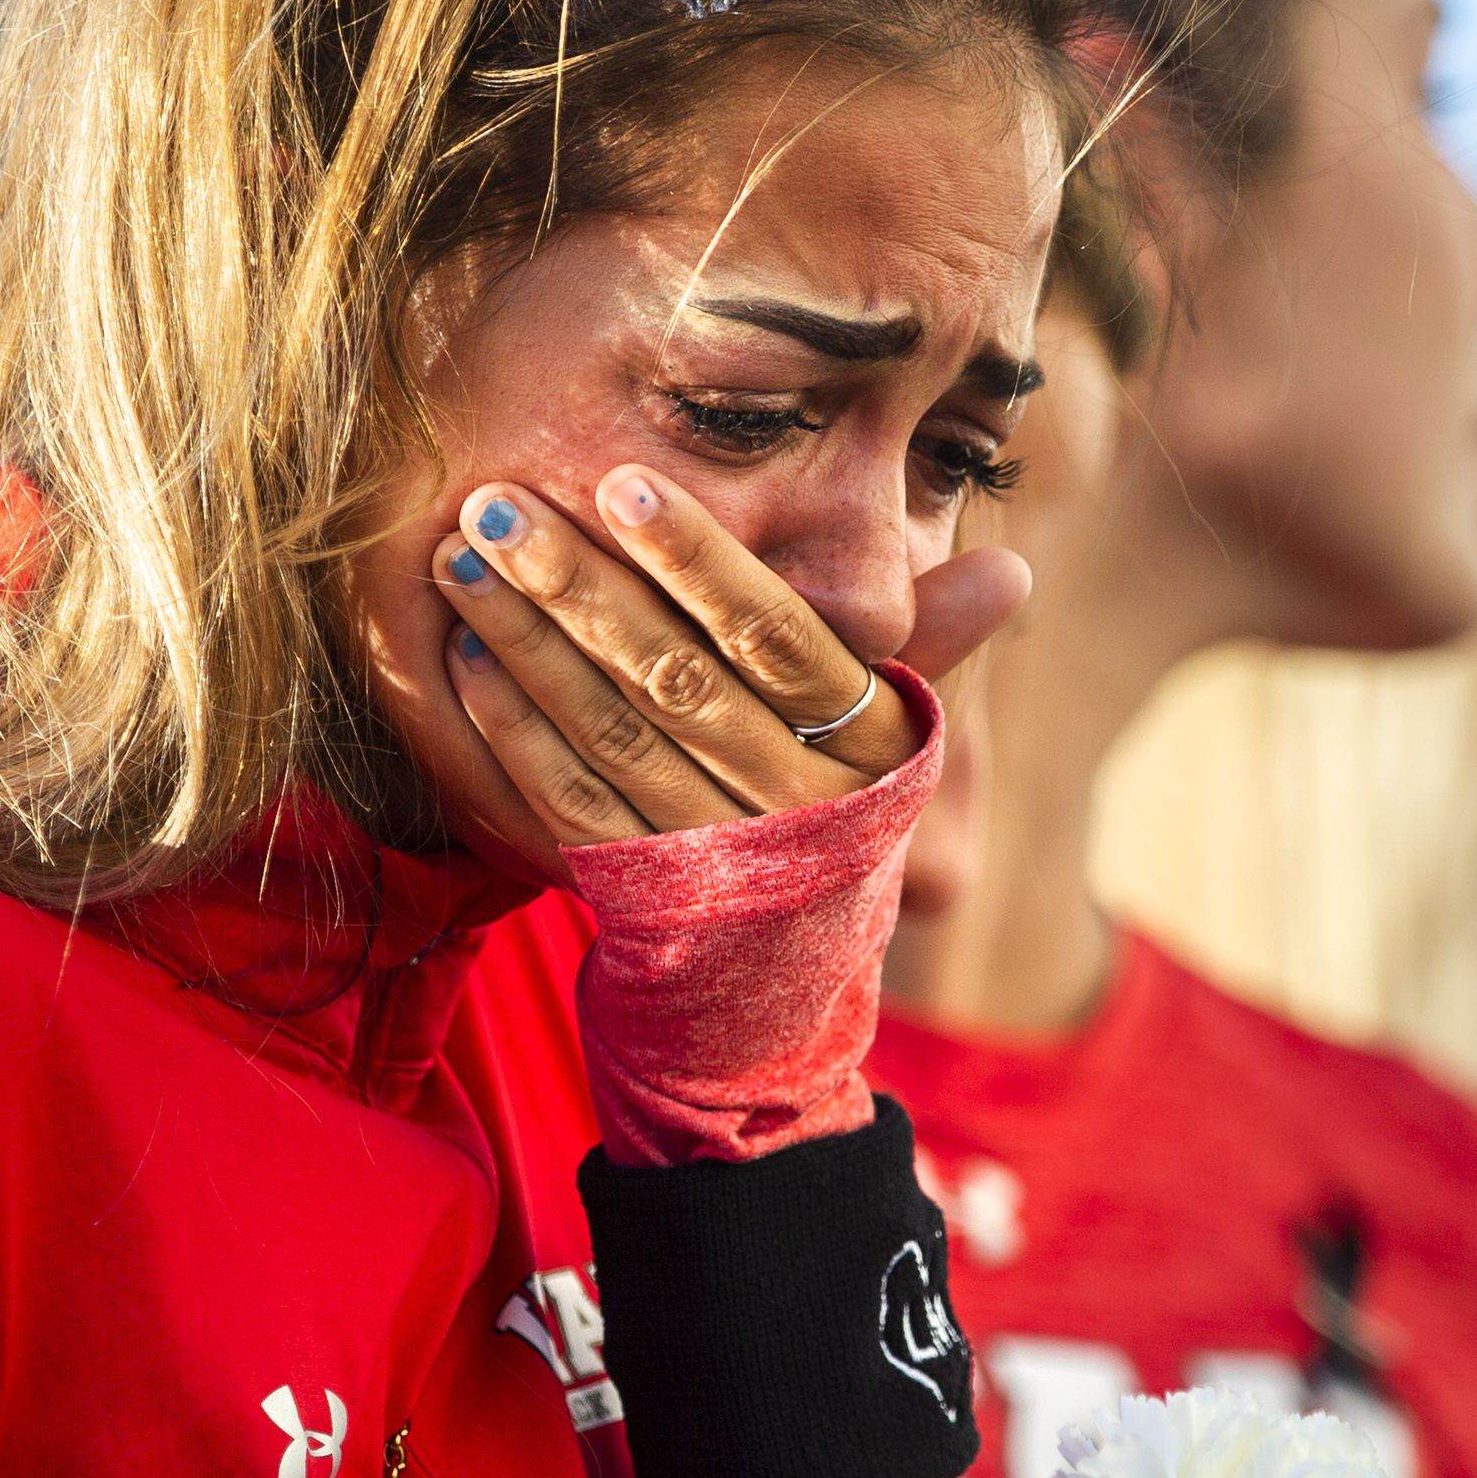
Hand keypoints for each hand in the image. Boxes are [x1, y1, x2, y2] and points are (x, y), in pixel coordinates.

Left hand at [432, 466, 1026, 845]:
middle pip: (677, 679)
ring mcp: (718, 860)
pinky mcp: (645, 900)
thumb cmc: (840, 818)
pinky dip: (514, 729)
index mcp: (870, 748)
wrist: (787, 994)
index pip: (779, 638)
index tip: (622, 483)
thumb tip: (1015, 570)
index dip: (700, 560)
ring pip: (611, 737)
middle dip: (579, 584)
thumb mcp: (893, 742)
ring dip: (527, 643)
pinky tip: (464, 658)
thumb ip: (932, 644)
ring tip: (461, 559)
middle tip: (498, 502)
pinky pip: (569, 806)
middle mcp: (798, 807)